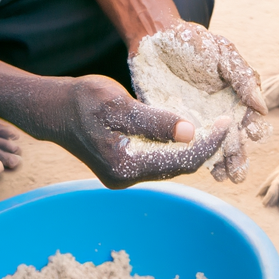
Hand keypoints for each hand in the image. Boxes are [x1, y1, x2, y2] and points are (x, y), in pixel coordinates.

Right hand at [50, 74, 231, 187]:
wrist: (53, 108)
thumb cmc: (83, 101)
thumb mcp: (120, 106)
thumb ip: (155, 122)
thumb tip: (190, 133)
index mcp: (126, 168)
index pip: (180, 162)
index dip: (208, 143)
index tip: (226, 122)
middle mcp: (126, 177)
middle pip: (178, 167)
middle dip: (204, 146)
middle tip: (225, 122)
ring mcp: (125, 173)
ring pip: (169, 163)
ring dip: (192, 146)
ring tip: (213, 124)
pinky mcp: (124, 163)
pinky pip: (158, 157)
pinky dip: (176, 144)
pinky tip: (188, 127)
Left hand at [132, 22, 269, 183]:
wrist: (155, 38)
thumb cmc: (193, 41)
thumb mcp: (223, 52)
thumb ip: (243, 76)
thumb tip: (263, 108)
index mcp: (235, 97)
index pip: (250, 120)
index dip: (254, 129)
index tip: (251, 133)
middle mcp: (217, 114)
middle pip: (233, 142)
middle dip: (238, 158)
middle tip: (238, 172)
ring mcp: (195, 123)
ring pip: (211, 149)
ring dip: (218, 164)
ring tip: (222, 176)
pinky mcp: (171, 128)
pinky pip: (183, 148)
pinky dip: (190, 159)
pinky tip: (196, 166)